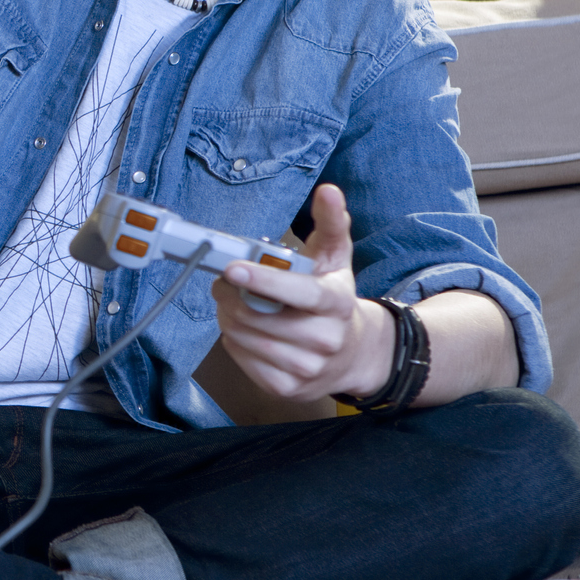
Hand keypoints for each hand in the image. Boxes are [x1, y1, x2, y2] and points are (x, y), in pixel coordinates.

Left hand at [212, 183, 394, 400]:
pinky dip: (234, 340)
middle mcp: (326, 340)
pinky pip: (242, 359)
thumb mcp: (336, 259)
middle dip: (230, 295)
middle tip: (225, 281)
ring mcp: (306, 368)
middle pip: (259, 317)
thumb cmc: (334, 299)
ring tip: (235, 303)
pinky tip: (244, 328)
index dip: (264, 282)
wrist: (354, 354)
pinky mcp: (287, 388)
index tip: (233, 269)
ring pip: (245, 338)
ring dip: (228, 316)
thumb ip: (331, 223)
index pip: (299, 293)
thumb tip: (328, 191)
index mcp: (337, 303)